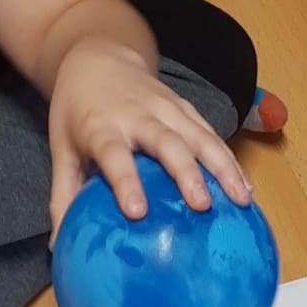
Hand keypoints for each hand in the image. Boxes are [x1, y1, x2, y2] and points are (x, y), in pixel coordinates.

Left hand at [47, 37, 251, 233]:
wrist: (98, 58)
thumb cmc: (77, 111)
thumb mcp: (62, 149)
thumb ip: (64, 196)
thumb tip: (61, 248)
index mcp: (101, 127)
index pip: (114, 154)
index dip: (126, 181)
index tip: (137, 211)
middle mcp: (137, 115)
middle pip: (166, 143)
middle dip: (187, 173)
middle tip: (203, 205)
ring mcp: (166, 108)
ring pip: (199, 135)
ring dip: (222, 166)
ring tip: (242, 199)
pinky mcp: (185, 106)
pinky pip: (211, 133)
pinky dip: (229, 158)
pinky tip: (245, 186)